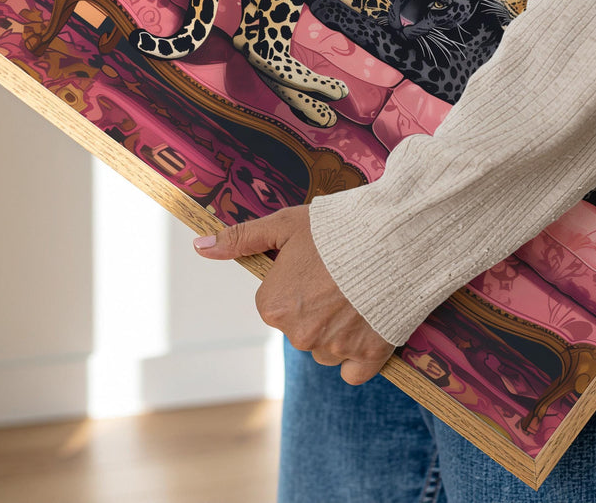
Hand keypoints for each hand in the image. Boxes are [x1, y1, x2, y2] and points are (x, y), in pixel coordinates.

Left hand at [193, 206, 394, 384]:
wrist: (395, 239)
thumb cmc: (338, 228)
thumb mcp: (286, 224)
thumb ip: (241, 239)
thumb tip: (199, 245)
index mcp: (274, 305)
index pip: (274, 303)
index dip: (296, 282)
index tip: (315, 265)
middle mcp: (298, 335)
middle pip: (300, 327)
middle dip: (316, 307)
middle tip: (340, 275)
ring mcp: (334, 349)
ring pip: (325, 348)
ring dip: (337, 329)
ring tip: (359, 292)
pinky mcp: (368, 357)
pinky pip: (352, 371)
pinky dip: (358, 355)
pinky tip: (367, 324)